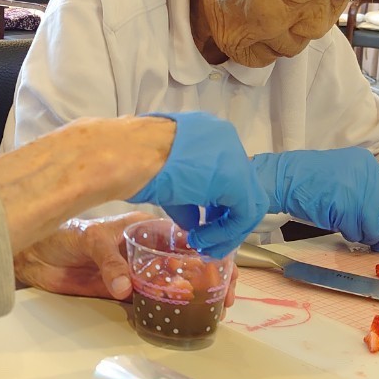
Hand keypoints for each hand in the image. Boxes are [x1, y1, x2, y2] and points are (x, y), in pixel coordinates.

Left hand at [14, 212, 240, 308]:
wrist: (34, 257)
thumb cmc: (62, 235)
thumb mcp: (89, 240)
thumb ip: (108, 262)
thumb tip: (126, 288)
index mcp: (145, 227)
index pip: (188, 237)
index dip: (210, 250)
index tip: (225, 269)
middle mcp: (147, 249)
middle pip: (188, 262)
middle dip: (211, 277)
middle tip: (226, 298)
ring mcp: (137, 272)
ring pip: (174, 284)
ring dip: (194, 297)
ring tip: (214, 312)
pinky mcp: (124, 292)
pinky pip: (152, 303)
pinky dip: (168, 311)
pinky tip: (183, 321)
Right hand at [128, 112, 268, 257]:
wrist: (129, 157)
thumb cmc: (134, 163)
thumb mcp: (167, 180)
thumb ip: (188, 199)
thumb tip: (193, 222)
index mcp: (209, 134)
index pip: (228, 176)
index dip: (218, 205)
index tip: (203, 224)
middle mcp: (226, 141)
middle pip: (243, 188)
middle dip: (226, 220)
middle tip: (208, 239)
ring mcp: (233, 156)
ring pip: (248, 202)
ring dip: (226, 230)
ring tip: (203, 244)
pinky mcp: (236, 178)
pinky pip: (243, 213)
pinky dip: (224, 232)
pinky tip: (201, 238)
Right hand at [251, 147, 378, 250]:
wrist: (285, 178)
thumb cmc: (311, 180)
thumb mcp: (347, 175)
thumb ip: (369, 191)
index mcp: (370, 165)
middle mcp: (368, 176)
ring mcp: (357, 191)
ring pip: (378, 227)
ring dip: (370, 237)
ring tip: (357, 234)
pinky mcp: (345, 207)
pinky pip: (357, 232)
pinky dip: (353, 236)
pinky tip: (343, 230)